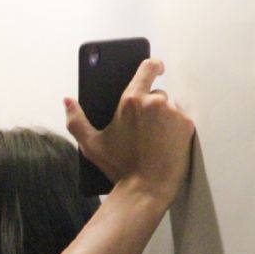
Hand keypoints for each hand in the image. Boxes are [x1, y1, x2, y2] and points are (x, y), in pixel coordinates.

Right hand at [64, 59, 194, 204]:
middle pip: (156, 94)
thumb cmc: (119, 167)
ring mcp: (173, 113)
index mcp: (131, 100)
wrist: (146, 188)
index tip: (157, 68)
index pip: (148, 67)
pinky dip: (175, 131)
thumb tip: (67, 101)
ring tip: (153, 141)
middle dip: (150, 108)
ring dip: (164, 119)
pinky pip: (181, 122)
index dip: (154, 65)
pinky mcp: (187, 126)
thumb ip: (76, 121)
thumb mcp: (91, 145)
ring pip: (169, 109)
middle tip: (143, 129)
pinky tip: (165, 144)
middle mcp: (154, 101)